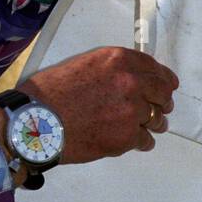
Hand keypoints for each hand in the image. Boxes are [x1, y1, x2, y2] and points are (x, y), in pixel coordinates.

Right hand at [23, 46, 178, 161]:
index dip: (162, 79)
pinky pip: (145, 141)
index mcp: (119, 60)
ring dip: (152, 123)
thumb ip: (110, 70)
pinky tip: (132, 142)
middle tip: (159, 109)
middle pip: (163, 93)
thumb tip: (128, 80)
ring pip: (157, 119)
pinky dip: (141, 142)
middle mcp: (131, 82)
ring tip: (144, 128)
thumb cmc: (49, 93)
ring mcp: (132, 111)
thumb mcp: (82, 65)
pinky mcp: (127, 137)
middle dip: (162, 102)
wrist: (36, 122)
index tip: (165, 86)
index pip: (155, 68)